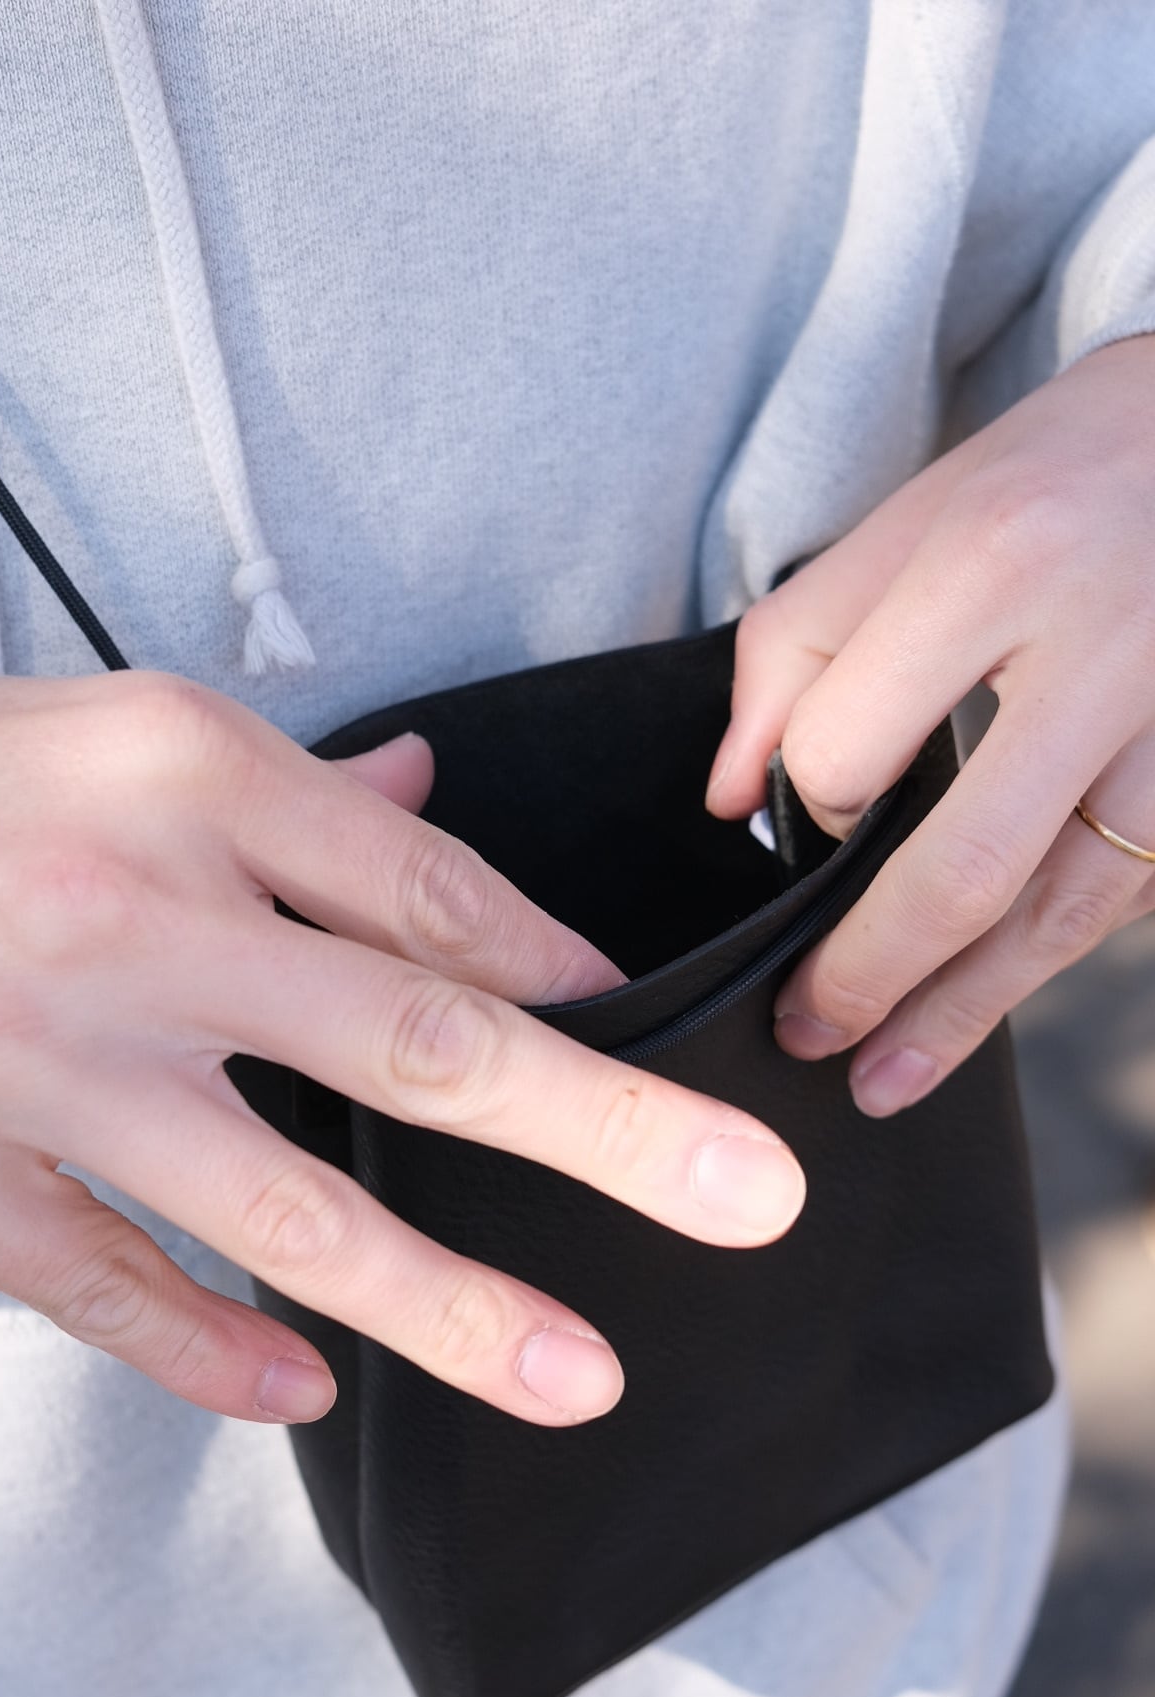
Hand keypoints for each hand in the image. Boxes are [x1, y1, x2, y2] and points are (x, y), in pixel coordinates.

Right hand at [0, 671, 805, 1426]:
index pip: (433, 890)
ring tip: (576, 1372)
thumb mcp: (118, 726)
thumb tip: (429, 798)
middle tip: (741, 1199)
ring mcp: (46, 1059)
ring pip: (285, 1203)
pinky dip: (209, 1349)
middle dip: (599, 1130)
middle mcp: (139, 916)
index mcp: (193, 777)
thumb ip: (290, 785)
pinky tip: (304, 1389)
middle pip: (418, 1038)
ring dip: (445, 1300)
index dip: (566, 969)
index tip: (647, 1030)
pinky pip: (106, 1285)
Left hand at [706, 334, 1154, 1116]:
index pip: (851, 749)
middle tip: (806, 1035)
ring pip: (1067, 911)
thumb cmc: (1059, 469)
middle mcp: (1099, 652)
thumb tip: (733, 801)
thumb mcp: (909, 516)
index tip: (806, 817)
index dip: (808, 806)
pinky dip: (1046, 956)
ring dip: (969, 1011)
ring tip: (889, 1076)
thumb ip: (794, 649)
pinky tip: (986, 1000)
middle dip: (872, 975)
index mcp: (992, 565)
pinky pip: (1123, 893)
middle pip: (968, 869)